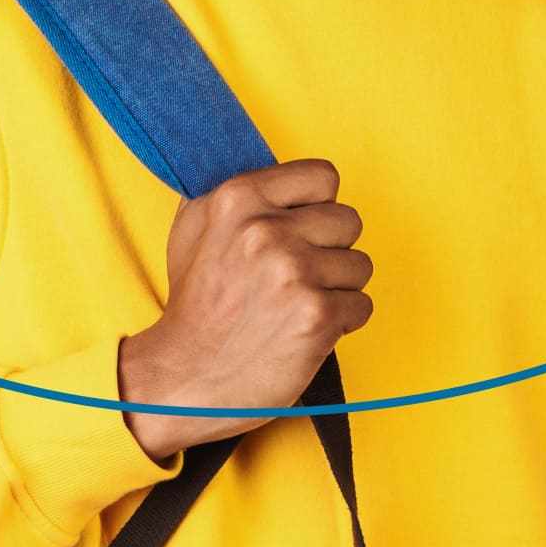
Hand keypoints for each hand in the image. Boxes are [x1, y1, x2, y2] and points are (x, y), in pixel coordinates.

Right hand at [116, 158, 373, 460]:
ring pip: (360, 265)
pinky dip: (342, 322)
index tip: (302, 229)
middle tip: (298, 275)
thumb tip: (275, 167)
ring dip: (337, 287)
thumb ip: (234, 191)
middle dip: (330, 249)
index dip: (318, 206)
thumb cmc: (195, 304)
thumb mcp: (193, 228)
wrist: (183, 378)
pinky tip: (306, 329)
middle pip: (349, 220)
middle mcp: (266, 230)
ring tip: (299, 304)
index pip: (324, 177)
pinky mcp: (316, 317)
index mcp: (238, 198)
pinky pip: (362, 305)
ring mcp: (293, 273)